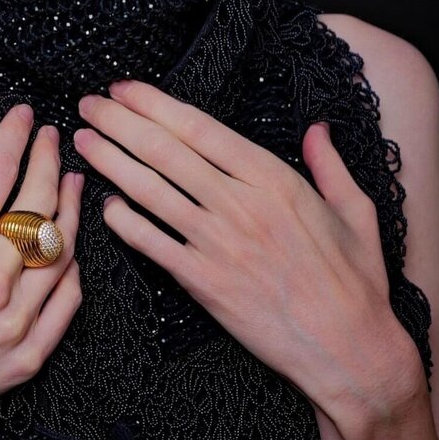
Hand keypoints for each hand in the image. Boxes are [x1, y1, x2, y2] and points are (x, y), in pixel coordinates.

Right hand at [0, 105, 83, 439]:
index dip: (13, 139)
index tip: (23, 116)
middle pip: (38, 207)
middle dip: (49, 162)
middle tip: (52, 138)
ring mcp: (12, 326)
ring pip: (61, 254)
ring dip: (70, 211)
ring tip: (72, 181)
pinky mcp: (24, 360)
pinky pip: (65, 305)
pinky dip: (72, 272)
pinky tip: (70, 251)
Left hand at [73, 80, 423, 433]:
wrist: (351, 352)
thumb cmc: (355, 281)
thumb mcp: (354, 210)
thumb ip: (329, 163)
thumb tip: (316, 128)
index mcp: (273, 179)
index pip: (198, 127)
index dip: (154, 103)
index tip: (123, 88)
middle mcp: (240, 205)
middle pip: (164, 151)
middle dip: (119, 122)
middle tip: (88, 104)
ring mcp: (218, 244)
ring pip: (150, 192)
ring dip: (110, 162)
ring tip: (83, 140)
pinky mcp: (204, 283)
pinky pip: (152, 245)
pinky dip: (124, 222)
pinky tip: (104, 205)